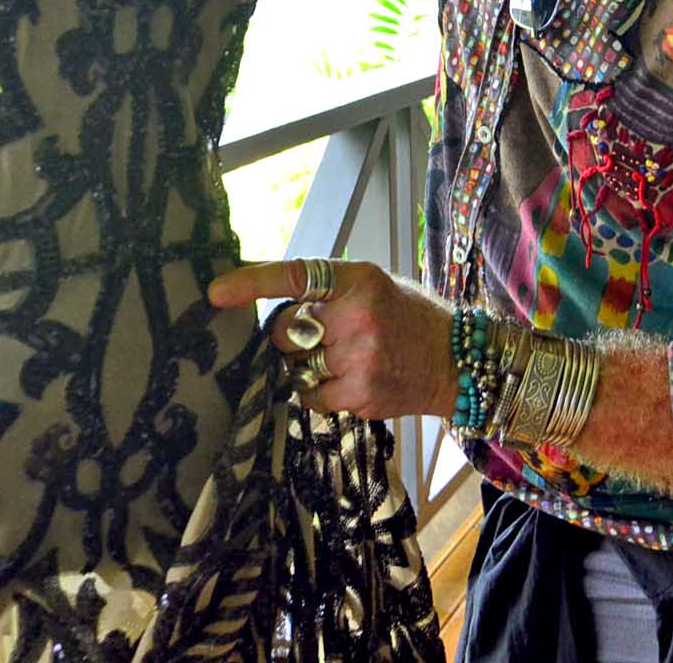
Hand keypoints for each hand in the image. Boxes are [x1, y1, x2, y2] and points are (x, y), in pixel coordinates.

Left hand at [207, 258, 456, 419]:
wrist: (456, 360)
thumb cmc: (407, 318)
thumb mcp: (372, 286)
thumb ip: (325, 290)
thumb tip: (263, 293)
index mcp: (359, 279)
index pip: (296, 275)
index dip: (252, 282)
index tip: (216, 292)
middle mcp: (358, 315)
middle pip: (284, 331)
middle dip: (290, 338)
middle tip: (320, 338)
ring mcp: (359, 357)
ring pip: (295, 368)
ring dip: (306, 368)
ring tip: (343, 360)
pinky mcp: (360, 393)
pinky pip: (310, 397)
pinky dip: (319, 394)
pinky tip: (348, 383)